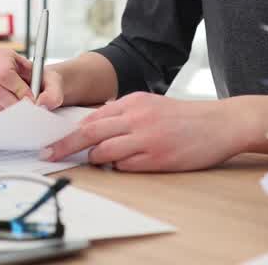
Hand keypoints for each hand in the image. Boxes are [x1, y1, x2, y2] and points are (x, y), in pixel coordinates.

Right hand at [0, 48, 64, 112]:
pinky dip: (7, 114)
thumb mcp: (53, 82)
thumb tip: (42, 103)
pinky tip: (17, 109)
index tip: (32, 98)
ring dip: (11, 110)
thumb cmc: (42, 80)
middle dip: (14, 103)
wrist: (38, 86)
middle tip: (29, 107)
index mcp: (3, 56)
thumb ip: (52, 93)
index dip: (18, 89)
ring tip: (25, 106)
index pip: (4, 73)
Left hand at [41, 92, 267, 171]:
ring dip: (95, 158)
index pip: (92, 116)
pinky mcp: (157, 158)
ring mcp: (146, 138)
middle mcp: (136, 117)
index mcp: (133, 101)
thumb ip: (124, 114)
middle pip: (90, 132)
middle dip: (65, 146)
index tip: (53, 141)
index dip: (70, 131)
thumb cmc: (184, 116)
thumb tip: (95, 128)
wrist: (219, 123)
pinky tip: (125, 164)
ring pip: (104, 151)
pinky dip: (119, 167)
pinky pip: (125, 166)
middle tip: (48, 156)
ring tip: (96, 160)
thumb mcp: (150, 104)